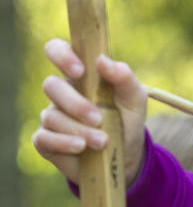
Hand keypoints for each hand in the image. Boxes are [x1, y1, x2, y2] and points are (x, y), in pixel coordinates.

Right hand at [34, 39, 147, 186]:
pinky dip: (63, 143)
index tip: (80, 70)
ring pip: (51, 116)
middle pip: (51, 85)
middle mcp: (61, 93)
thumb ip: (124, 77)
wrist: (127, 155)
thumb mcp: (135, 99)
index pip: (57, 51)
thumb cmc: (128, 120)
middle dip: (75, 104)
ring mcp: (52, 116)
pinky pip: (43, 138)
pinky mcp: (46, 141)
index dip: (62, 55)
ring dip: (79, 130)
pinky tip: (81, 147)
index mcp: (80, 75)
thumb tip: (103, 60)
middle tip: (98, 119)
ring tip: (103, 142)